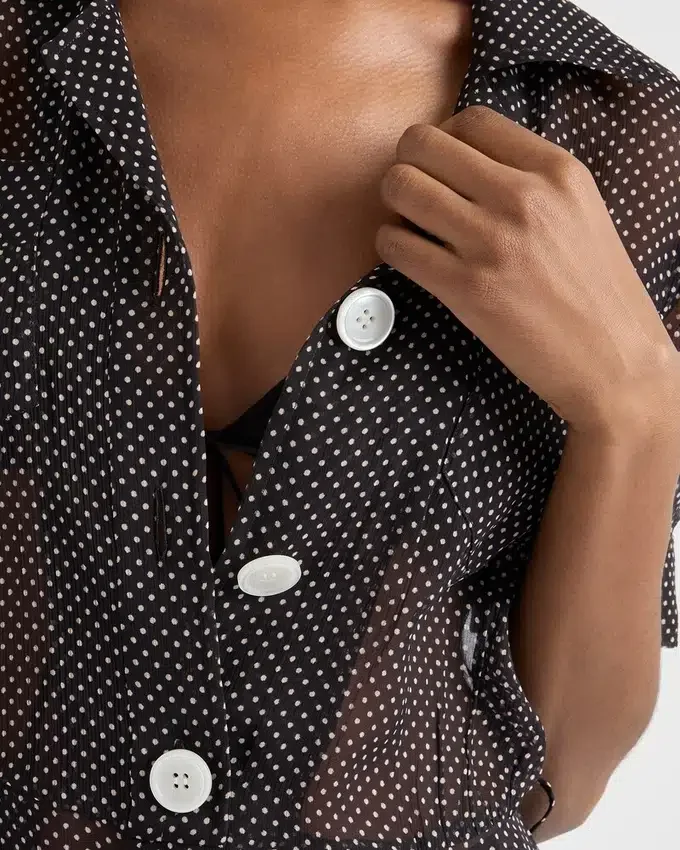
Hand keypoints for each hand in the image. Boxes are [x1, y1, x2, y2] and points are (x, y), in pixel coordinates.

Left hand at [375, 105, 679, 436]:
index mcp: (556, 170)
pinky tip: (407, 254)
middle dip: (407, 162)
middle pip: (424, 144)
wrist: (613, 361)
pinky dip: (390, 245)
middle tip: (412, 188)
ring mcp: (492, 242)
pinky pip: (396, 245)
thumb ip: (531, 178)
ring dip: (393, 202)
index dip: (443, 136)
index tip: (440, 162)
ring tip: (407, 221)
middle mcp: (522, 197)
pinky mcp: (466, 289)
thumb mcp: (580, 211)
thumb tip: (467, 161)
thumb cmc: (597, 292)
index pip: (471, 120)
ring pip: (401, 188)